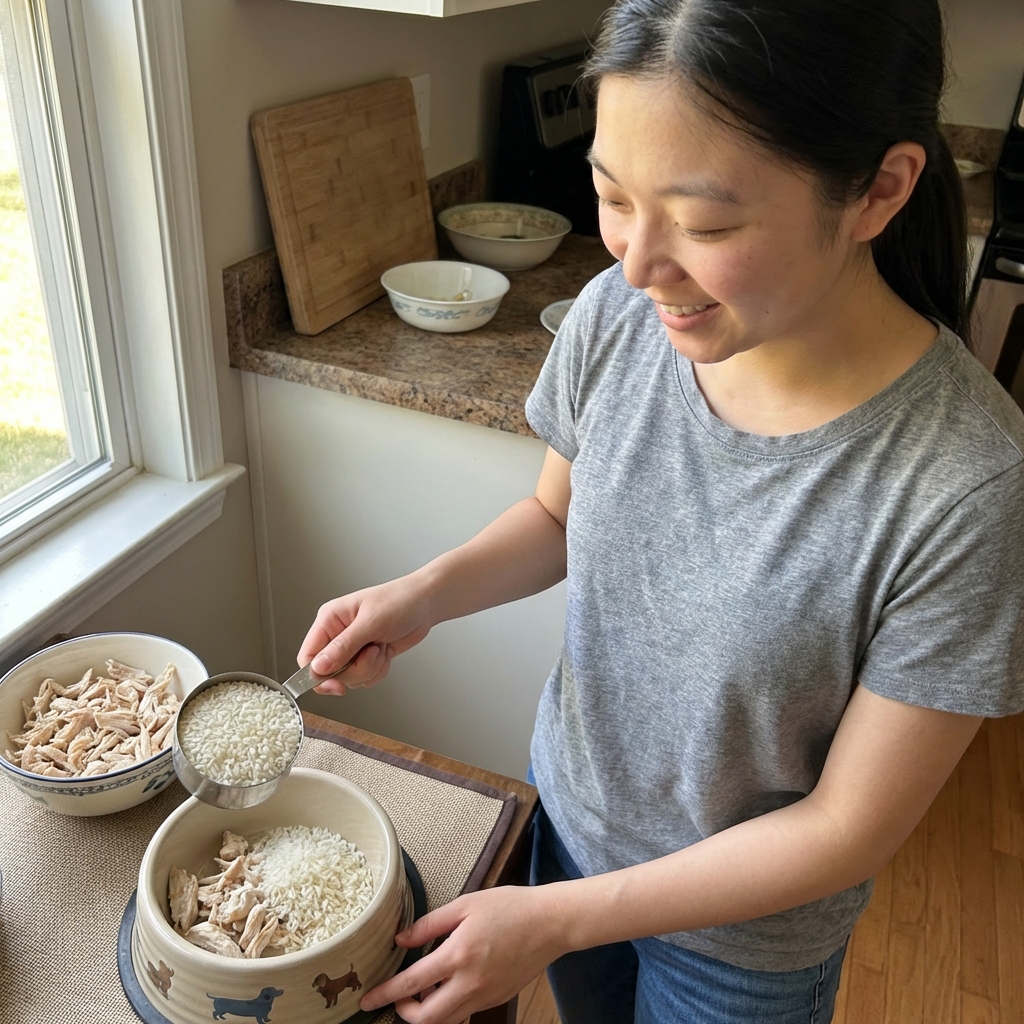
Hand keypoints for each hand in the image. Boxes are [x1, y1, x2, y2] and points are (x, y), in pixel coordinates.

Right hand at [297, 574, 433, 693]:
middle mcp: (337, 635)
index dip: (317, 676)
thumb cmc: (399, 601)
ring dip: (370, 668)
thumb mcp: (370, 623)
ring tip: (381, 646)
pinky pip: (366, 678)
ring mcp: (353, 648)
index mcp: (329, 620)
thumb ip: (343, 647)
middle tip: (372, 651)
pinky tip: (386, 651)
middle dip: (355, 669)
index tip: (336, 686)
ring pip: (350, 678)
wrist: (426, 604)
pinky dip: (379, 670)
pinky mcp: (367, 657)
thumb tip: (318, 668)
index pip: (308, 656)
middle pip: (330, 673)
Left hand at [359, 885, 567, 1023]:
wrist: (550, 923)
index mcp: (459, 955)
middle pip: (426, 1019)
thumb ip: (430, 923)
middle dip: (404, 1013)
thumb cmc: (509, 906)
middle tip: (397, 998)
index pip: (412, 983)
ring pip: (446, 1022)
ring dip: (427, 1013)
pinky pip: (464, 1013)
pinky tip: (447, 986)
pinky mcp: (495, 999)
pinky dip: (448, 1008)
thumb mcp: (466, 904)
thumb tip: (401, 938)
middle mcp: (470, 983)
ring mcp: (484, 996)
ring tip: (422, 991)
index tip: (367, 1000)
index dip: (386, 994)